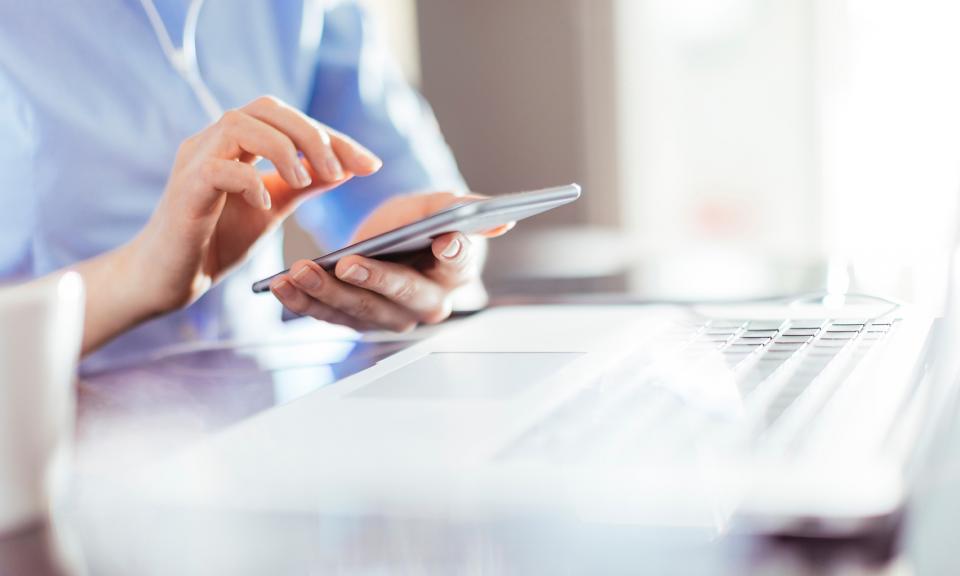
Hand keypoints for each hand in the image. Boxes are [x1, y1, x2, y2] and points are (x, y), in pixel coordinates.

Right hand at [130, 95, 381, 314]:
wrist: (170, 278)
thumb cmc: (217, 240)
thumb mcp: (273, 208)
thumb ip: (304, 185)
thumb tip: (346, 167)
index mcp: (237, 142)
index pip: (289, 119)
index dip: (333, 137)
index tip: (371, 165)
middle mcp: (214, 140)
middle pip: (267, 108)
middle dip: (312, 134)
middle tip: (341, 171)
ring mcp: (195, 160)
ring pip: (240, 124)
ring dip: (283, 149)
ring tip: (304, 181)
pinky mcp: (184, 189)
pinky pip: (218, 168)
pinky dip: (250, 182)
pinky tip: (266, 206)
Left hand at [269, 192, 511, 331]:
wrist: (395, 238)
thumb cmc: (422, 222)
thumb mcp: (440, 207)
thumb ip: (464, 211)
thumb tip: (501, 220)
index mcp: (455, 274)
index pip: (457, 264)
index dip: (453, 253)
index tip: (445, 242)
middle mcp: (426, 305)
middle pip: (399, 296)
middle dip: (371, 281)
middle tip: (347, 263)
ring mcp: (389, 317)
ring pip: (357, 310)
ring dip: (325, 293)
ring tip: (297, 272)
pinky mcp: (355, 319)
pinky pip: (327, 314)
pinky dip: (302, 300)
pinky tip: (279, 284)